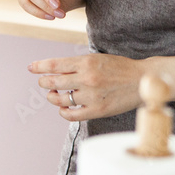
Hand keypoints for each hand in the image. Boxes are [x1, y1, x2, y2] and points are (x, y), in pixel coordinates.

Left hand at [29, 53, 147, 120]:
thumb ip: (76, 65)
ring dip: (52, 97)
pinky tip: (62, 108)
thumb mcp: (97, 58)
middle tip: (43, 82)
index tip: (31, 68)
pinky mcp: (97, 110)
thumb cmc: (119, 68)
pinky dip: (62, 112)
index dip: (39, 66)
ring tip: (53, 95)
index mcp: (86, 62)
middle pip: (53, 82)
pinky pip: (71, 115)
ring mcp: (92, 96)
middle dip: (43, 82)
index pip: (54, 65)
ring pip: (60, 99)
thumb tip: (54, 70)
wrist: (143, 80)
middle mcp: (87, 78)